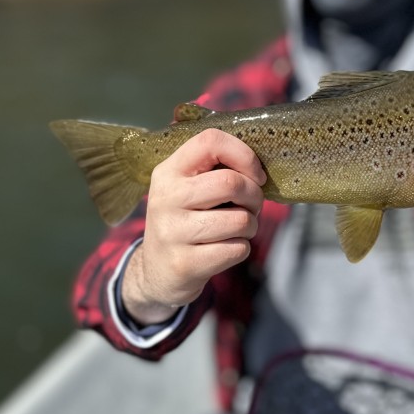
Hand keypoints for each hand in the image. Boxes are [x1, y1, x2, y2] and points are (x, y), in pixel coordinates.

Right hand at [121, 129, 265, 324]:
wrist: (156, 271)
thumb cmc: (184, 221)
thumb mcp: (185, 188)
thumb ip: (213, 169)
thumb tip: (256, 165)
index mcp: (168, 172)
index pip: (210, 141)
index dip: (244, 154)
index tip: (255, 174)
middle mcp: (166, 198)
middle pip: (231, 183)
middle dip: (255, 196)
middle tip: (251, 205)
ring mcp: (173, 232)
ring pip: (241, 220)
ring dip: (250, 225)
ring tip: (236, 228)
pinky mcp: (186, 263)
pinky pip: (237, 249)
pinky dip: (241, 248)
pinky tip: (224, 248)